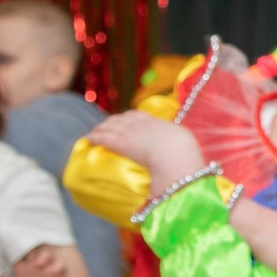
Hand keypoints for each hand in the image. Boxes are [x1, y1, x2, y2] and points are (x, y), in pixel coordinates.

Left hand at [0, 246, 64, 276]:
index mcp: (22, 270)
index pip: (19, 255)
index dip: (18, 252)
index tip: (16, 255)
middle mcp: (33, 268)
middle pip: (33, 251)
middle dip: (32, 252)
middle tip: (29, 259)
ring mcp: (46, 270)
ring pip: (46, 255)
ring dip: (43, 257)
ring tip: (40, 264)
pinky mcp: (57, 275)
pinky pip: (59, 265)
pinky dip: (56, 266)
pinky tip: (52, 273)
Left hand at [87, 109, 205, 185]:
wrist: (176, 155)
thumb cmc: (185, 155)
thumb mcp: (186, 146)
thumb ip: (181, 149)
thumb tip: (188, 160)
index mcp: (159, 123)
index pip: (140, 116)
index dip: (131, 118)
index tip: (127, 120)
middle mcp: (143, 124)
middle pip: (123, 118)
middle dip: (114, 121)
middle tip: (108, 125)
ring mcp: (131, 132)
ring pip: (111, 126)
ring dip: (102, 128)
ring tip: (95, 132)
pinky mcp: (120, 142)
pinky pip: (103, 137)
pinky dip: (95, 137)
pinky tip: (88, 139)